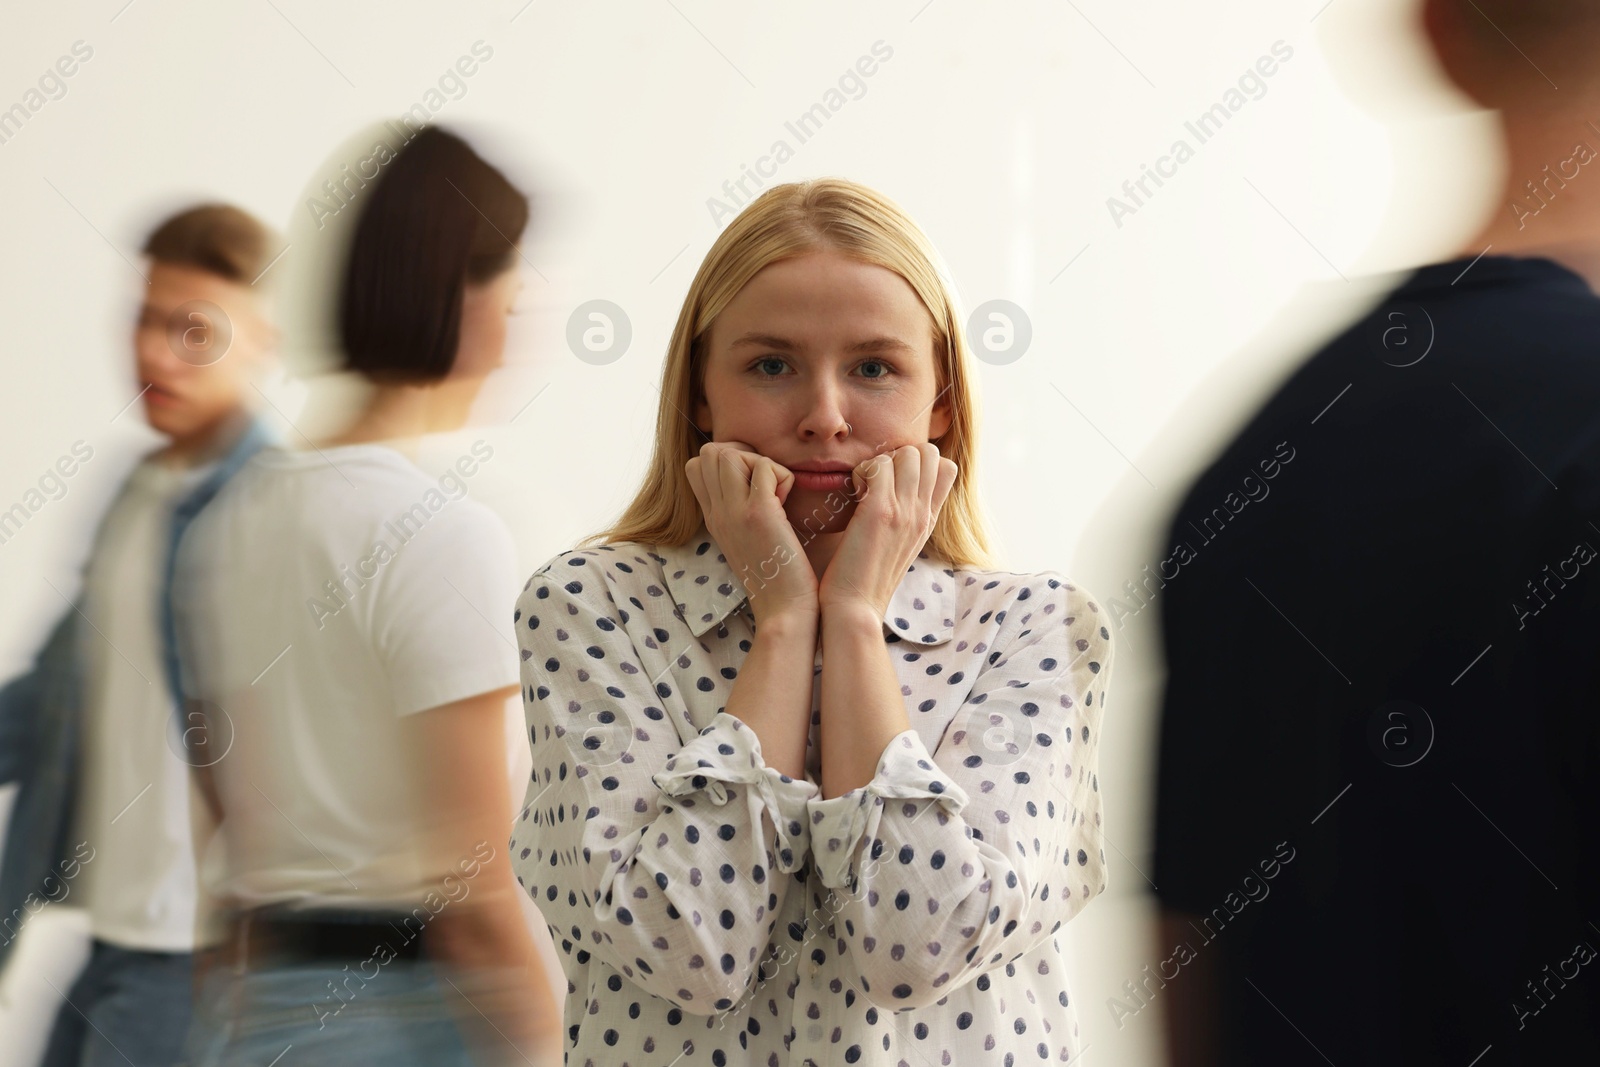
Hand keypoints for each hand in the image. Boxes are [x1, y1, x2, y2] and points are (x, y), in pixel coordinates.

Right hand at [685, 441, 819, 624]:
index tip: (753, 484)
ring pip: (730, 454)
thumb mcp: (747, 540)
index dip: (727, 462)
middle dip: (743, 456)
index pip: (697, 465)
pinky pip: (765, 467)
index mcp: (713, 518)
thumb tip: (757, 484)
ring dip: (761, 463)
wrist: (784, 609)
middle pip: (710, 452)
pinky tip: (788, 503)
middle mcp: (717, 513)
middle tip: (766, 484)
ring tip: (776, 492)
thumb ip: (742, 512)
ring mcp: (733, 513)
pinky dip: (783, 476)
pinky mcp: (758, 514)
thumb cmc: (777, 576)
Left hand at [817, 443, 956, 618]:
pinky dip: (861, 471)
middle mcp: (923, 513)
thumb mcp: (899, 547)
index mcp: (928, 520)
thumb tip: (897, 495)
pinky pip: (878, 464)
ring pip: (906, 452)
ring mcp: (906, 511)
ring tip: (863, 490)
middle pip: (929, 452)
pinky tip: (853, 496)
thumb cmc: (865, 580)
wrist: (855, 610)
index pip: (946, 468)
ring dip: (879, 462)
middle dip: (898, 456)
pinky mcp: (880, 512)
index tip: (892, 484)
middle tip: (875, 483)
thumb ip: (905, 519)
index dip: (918, 463)